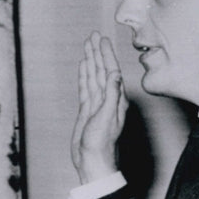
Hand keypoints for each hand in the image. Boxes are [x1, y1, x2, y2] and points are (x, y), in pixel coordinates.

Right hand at [71, 32, 127, 182]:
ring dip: (90, 60)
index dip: (105, 54)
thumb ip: (110, 95)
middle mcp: (108, 99)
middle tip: (93, 35)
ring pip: (93, 76)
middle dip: (97, 52)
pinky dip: (84, 75)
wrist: (93, 162)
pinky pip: (86, 87)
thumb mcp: (106, 118)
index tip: (101, 40)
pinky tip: (83, 66)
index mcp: (115, 99)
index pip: (110, 71)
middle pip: (101, 70)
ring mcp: (97, 104)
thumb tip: (114, 73)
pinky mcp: (88, 110)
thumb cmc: (102, 144)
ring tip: (87, 46)